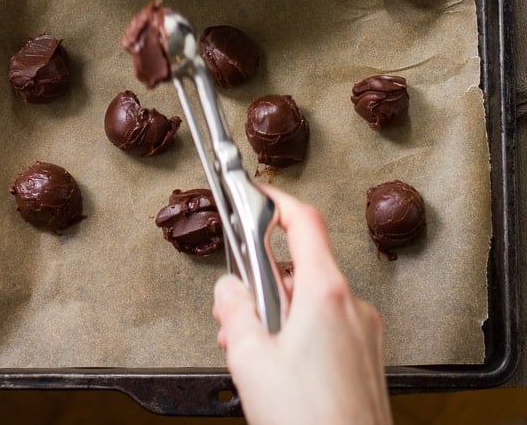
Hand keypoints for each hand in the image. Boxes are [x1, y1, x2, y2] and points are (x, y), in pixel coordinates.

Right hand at [213, 186, 392, 424]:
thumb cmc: (308, 421)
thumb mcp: (250, 359)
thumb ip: (235, 310)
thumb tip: (229, 288)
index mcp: (325, 291)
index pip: (304, 221)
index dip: (277, 201)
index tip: (259, 193)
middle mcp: (352, 305)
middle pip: (302, 267)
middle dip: (264, 282)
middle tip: (236, 311)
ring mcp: (364, 333)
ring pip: (313, 302)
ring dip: (279, 315)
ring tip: (253, 353)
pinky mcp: (366, 361)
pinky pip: (329, 328)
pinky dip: (300, 336)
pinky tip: (279, 370)